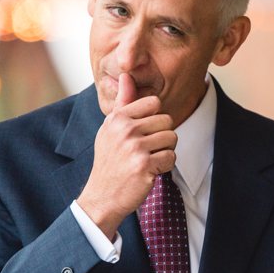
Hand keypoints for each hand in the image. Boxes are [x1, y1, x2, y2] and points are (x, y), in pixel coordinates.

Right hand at [78, 71, 176, 234]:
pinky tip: (150, 172)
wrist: (101, 197)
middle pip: (167, 120)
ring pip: (172, 138)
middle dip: (163, 136)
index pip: (154, 103)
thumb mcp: (110, 130)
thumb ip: (122, 103)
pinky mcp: (144, 166)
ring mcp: (134, 148)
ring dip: (165, 152)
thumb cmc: (109, 163)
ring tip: (149, 161)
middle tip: (149, 150)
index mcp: (117, 118)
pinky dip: (165, 167)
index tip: (144, 134)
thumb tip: (126, 75)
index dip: (155, 119)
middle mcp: (125, 130)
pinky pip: (171, 158)